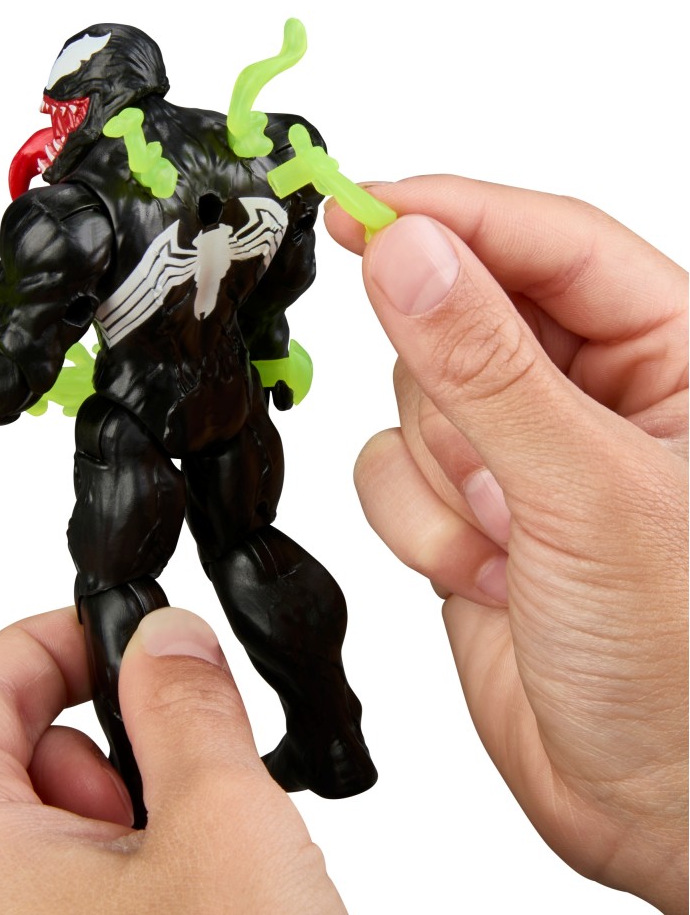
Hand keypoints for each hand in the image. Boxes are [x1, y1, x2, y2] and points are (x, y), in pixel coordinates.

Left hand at [0, 607, 344, 913]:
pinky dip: (109, 865)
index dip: (47, 641)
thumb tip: (167, 638)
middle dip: (79, 737)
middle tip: (155, 760)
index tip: (114, 634)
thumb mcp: (223, 827)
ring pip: (21, 829)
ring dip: (103, 807)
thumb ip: (188, 707)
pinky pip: (45, 892)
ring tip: (183, 851)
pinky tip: (181, 899)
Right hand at [327, 177, 687, 912]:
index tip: (356, 206)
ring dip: (439, 477)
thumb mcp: (590, 492)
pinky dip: (416, 524)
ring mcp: (518, 454)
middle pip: (460, 314)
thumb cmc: (689, 666)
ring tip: (508, 544)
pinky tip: (481, 574)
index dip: (448, 215)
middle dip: (452, 396)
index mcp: (671, 355)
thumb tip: (404, 254)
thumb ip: (485, 365)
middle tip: (493, 468)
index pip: (544, 241)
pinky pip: (388, 471)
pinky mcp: (463, 510)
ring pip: (413, 399)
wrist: (656, 805)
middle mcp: (590, 395)